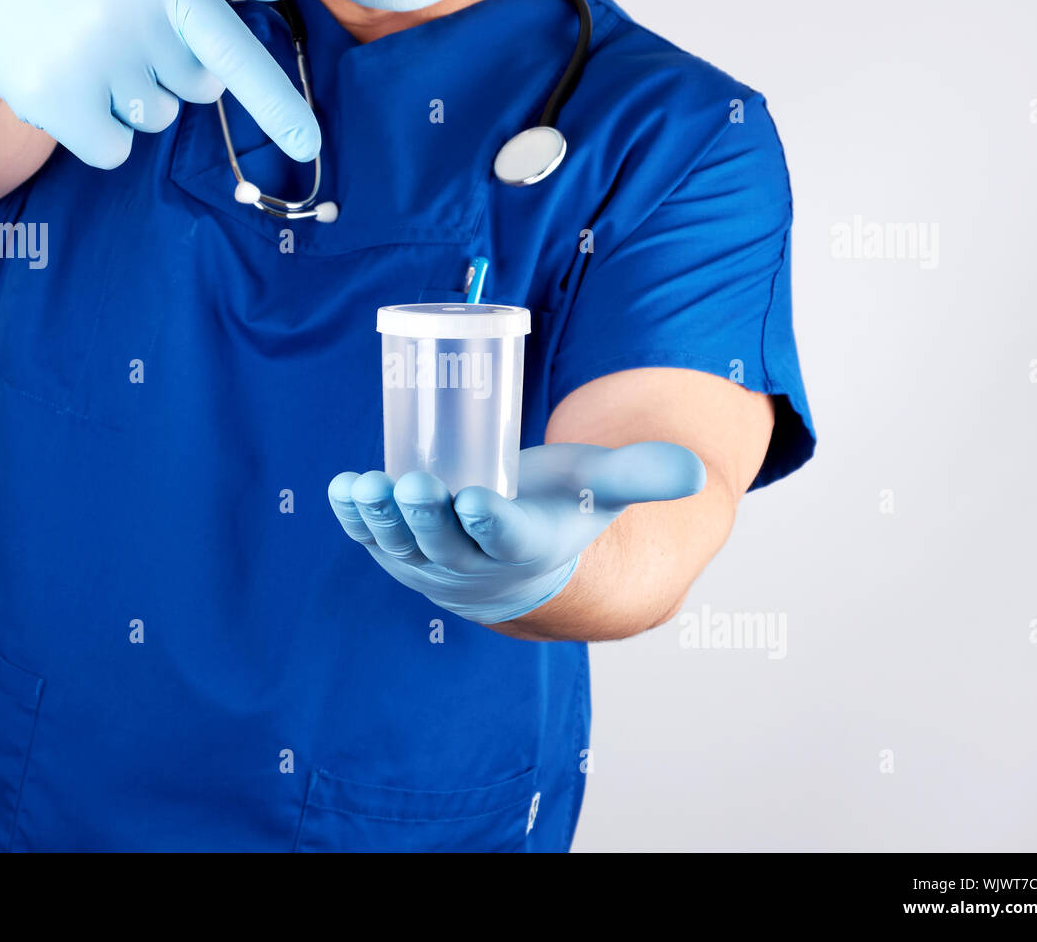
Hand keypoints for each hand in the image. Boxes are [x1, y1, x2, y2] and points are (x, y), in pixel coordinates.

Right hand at [0, 0, 319, 168]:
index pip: (235, 56)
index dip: (278, 106)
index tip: (309, 146)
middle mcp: (129, 22)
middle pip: (195, 92)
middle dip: (170, 66)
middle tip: (119, 19)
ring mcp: (87, 63)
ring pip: (154, 120)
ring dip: (132, 94)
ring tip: (85, 38)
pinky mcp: (49, 98)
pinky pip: (112, 150)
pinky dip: (100, 130)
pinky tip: (70, 78)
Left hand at [328, 442, 705, 624]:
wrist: (517, 559)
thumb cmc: (558, 511)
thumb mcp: (600, 491)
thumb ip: (642, 475)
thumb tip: (698, 470)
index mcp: (524, 549)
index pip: (506, 541)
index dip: (489, 524)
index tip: (474, 500)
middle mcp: (473, 566)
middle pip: (446, 544)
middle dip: (426, 517)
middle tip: (413, 484)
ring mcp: (429, 564)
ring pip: (401, 545)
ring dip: (379, 519)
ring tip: (363, 486)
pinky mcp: (398, 552)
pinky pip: (371, 539)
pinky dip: (351, 518)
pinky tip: (337, 490)